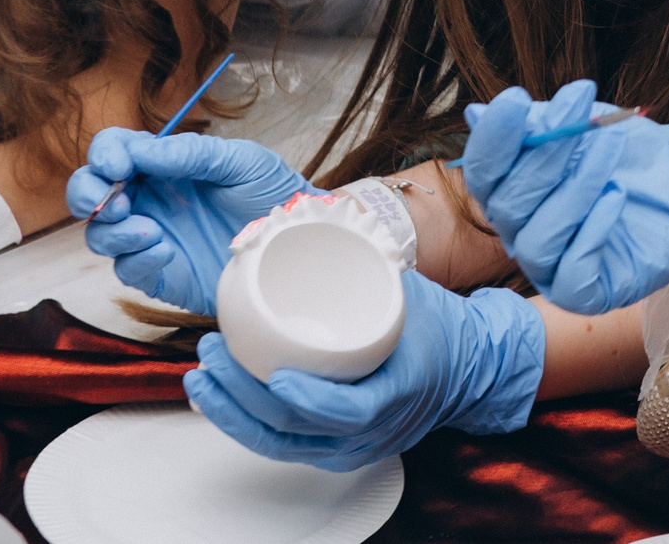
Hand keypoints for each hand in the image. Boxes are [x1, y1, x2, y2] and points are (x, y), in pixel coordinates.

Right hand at [65, 130, 308, 314]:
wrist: (295, 244)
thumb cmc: (271, 194)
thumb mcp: (240, 161)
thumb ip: (190, 154)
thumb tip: (140, 151)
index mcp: (164, 164)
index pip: (116, 150)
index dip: (105, 154)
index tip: (117, 164)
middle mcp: (150, 198)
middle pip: (92, 191)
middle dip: (86, 193)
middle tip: (108, 200)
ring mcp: (152, 236)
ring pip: (100, 234)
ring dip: (112, 231)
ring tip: (151, 229)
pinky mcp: (160, 273)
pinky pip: (127, 269)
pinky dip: (137, 259)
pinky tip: (166, 250)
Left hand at [184, 275, 544, 469]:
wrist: (468, 370)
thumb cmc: (439, 329)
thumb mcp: (412, 294)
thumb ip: (370, 267)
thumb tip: (319, 219)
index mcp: (398, 392)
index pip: (348, 410)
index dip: (308, 398)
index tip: (276, 374)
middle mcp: (370, 433)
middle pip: (296, 430)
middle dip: (243, 397)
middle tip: (213, 353)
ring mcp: (349, 447)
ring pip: (279, 444)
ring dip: (232, 413)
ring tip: (201, 376)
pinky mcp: (331, 448)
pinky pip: (281, 444)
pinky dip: (244, 424)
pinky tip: (216, 398)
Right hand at [457, 80, 668, 315]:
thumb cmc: (628, 156)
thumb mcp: (583, 127)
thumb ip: (535, 124)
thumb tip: (477, 113)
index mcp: (512, 192)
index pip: (484, 171)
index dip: (494, 138)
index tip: (518, 99)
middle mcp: (522, 232)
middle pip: (510, 204)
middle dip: (546, 154)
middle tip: (585, 114)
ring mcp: (550, 267)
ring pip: (538, 240)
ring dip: (576, 188)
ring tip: (611, 147)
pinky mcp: (585, 292)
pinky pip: (573, 274)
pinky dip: (592, 232)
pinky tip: (617, 197)